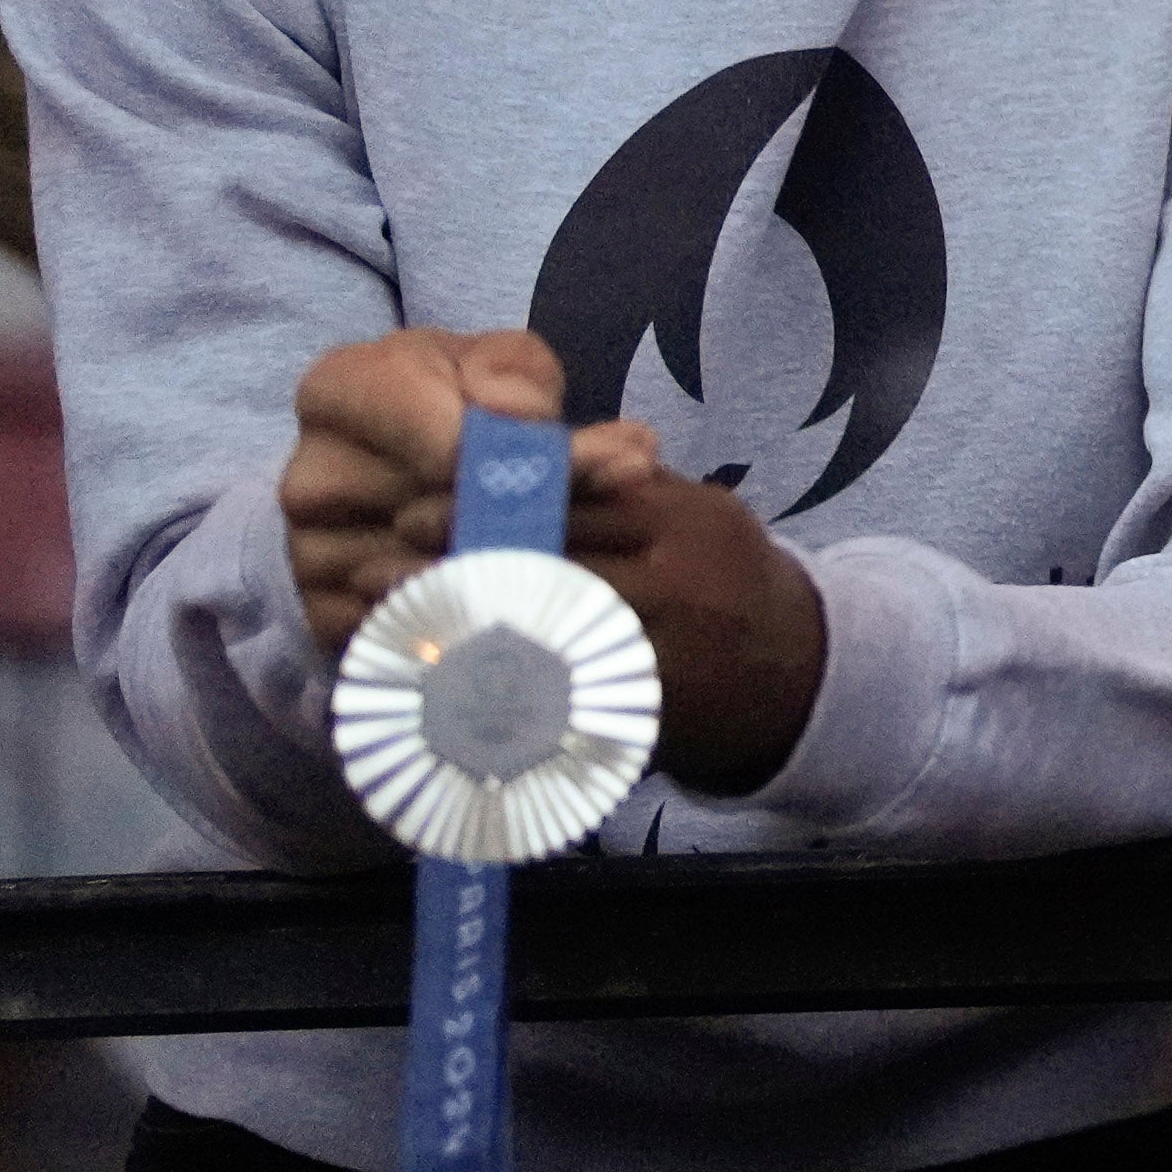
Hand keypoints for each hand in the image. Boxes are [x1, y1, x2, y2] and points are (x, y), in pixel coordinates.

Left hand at [278, 330, 831, 794]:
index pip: (575, 501)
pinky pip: (551, 707)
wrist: (803, 674)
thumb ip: (616, 489)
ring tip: (381, 630)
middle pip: (546, 571)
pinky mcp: (647, 717)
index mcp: (686, 519)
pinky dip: (484, 699)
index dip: (484, 506)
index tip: (410, 511)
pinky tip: (427, 692)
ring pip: (536, 641)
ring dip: (450, 637)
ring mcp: (668, 655)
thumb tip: (510, 453)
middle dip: (451, 572)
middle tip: (368, 573)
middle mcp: (681, 584)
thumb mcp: (694, 511)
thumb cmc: (728, 577)